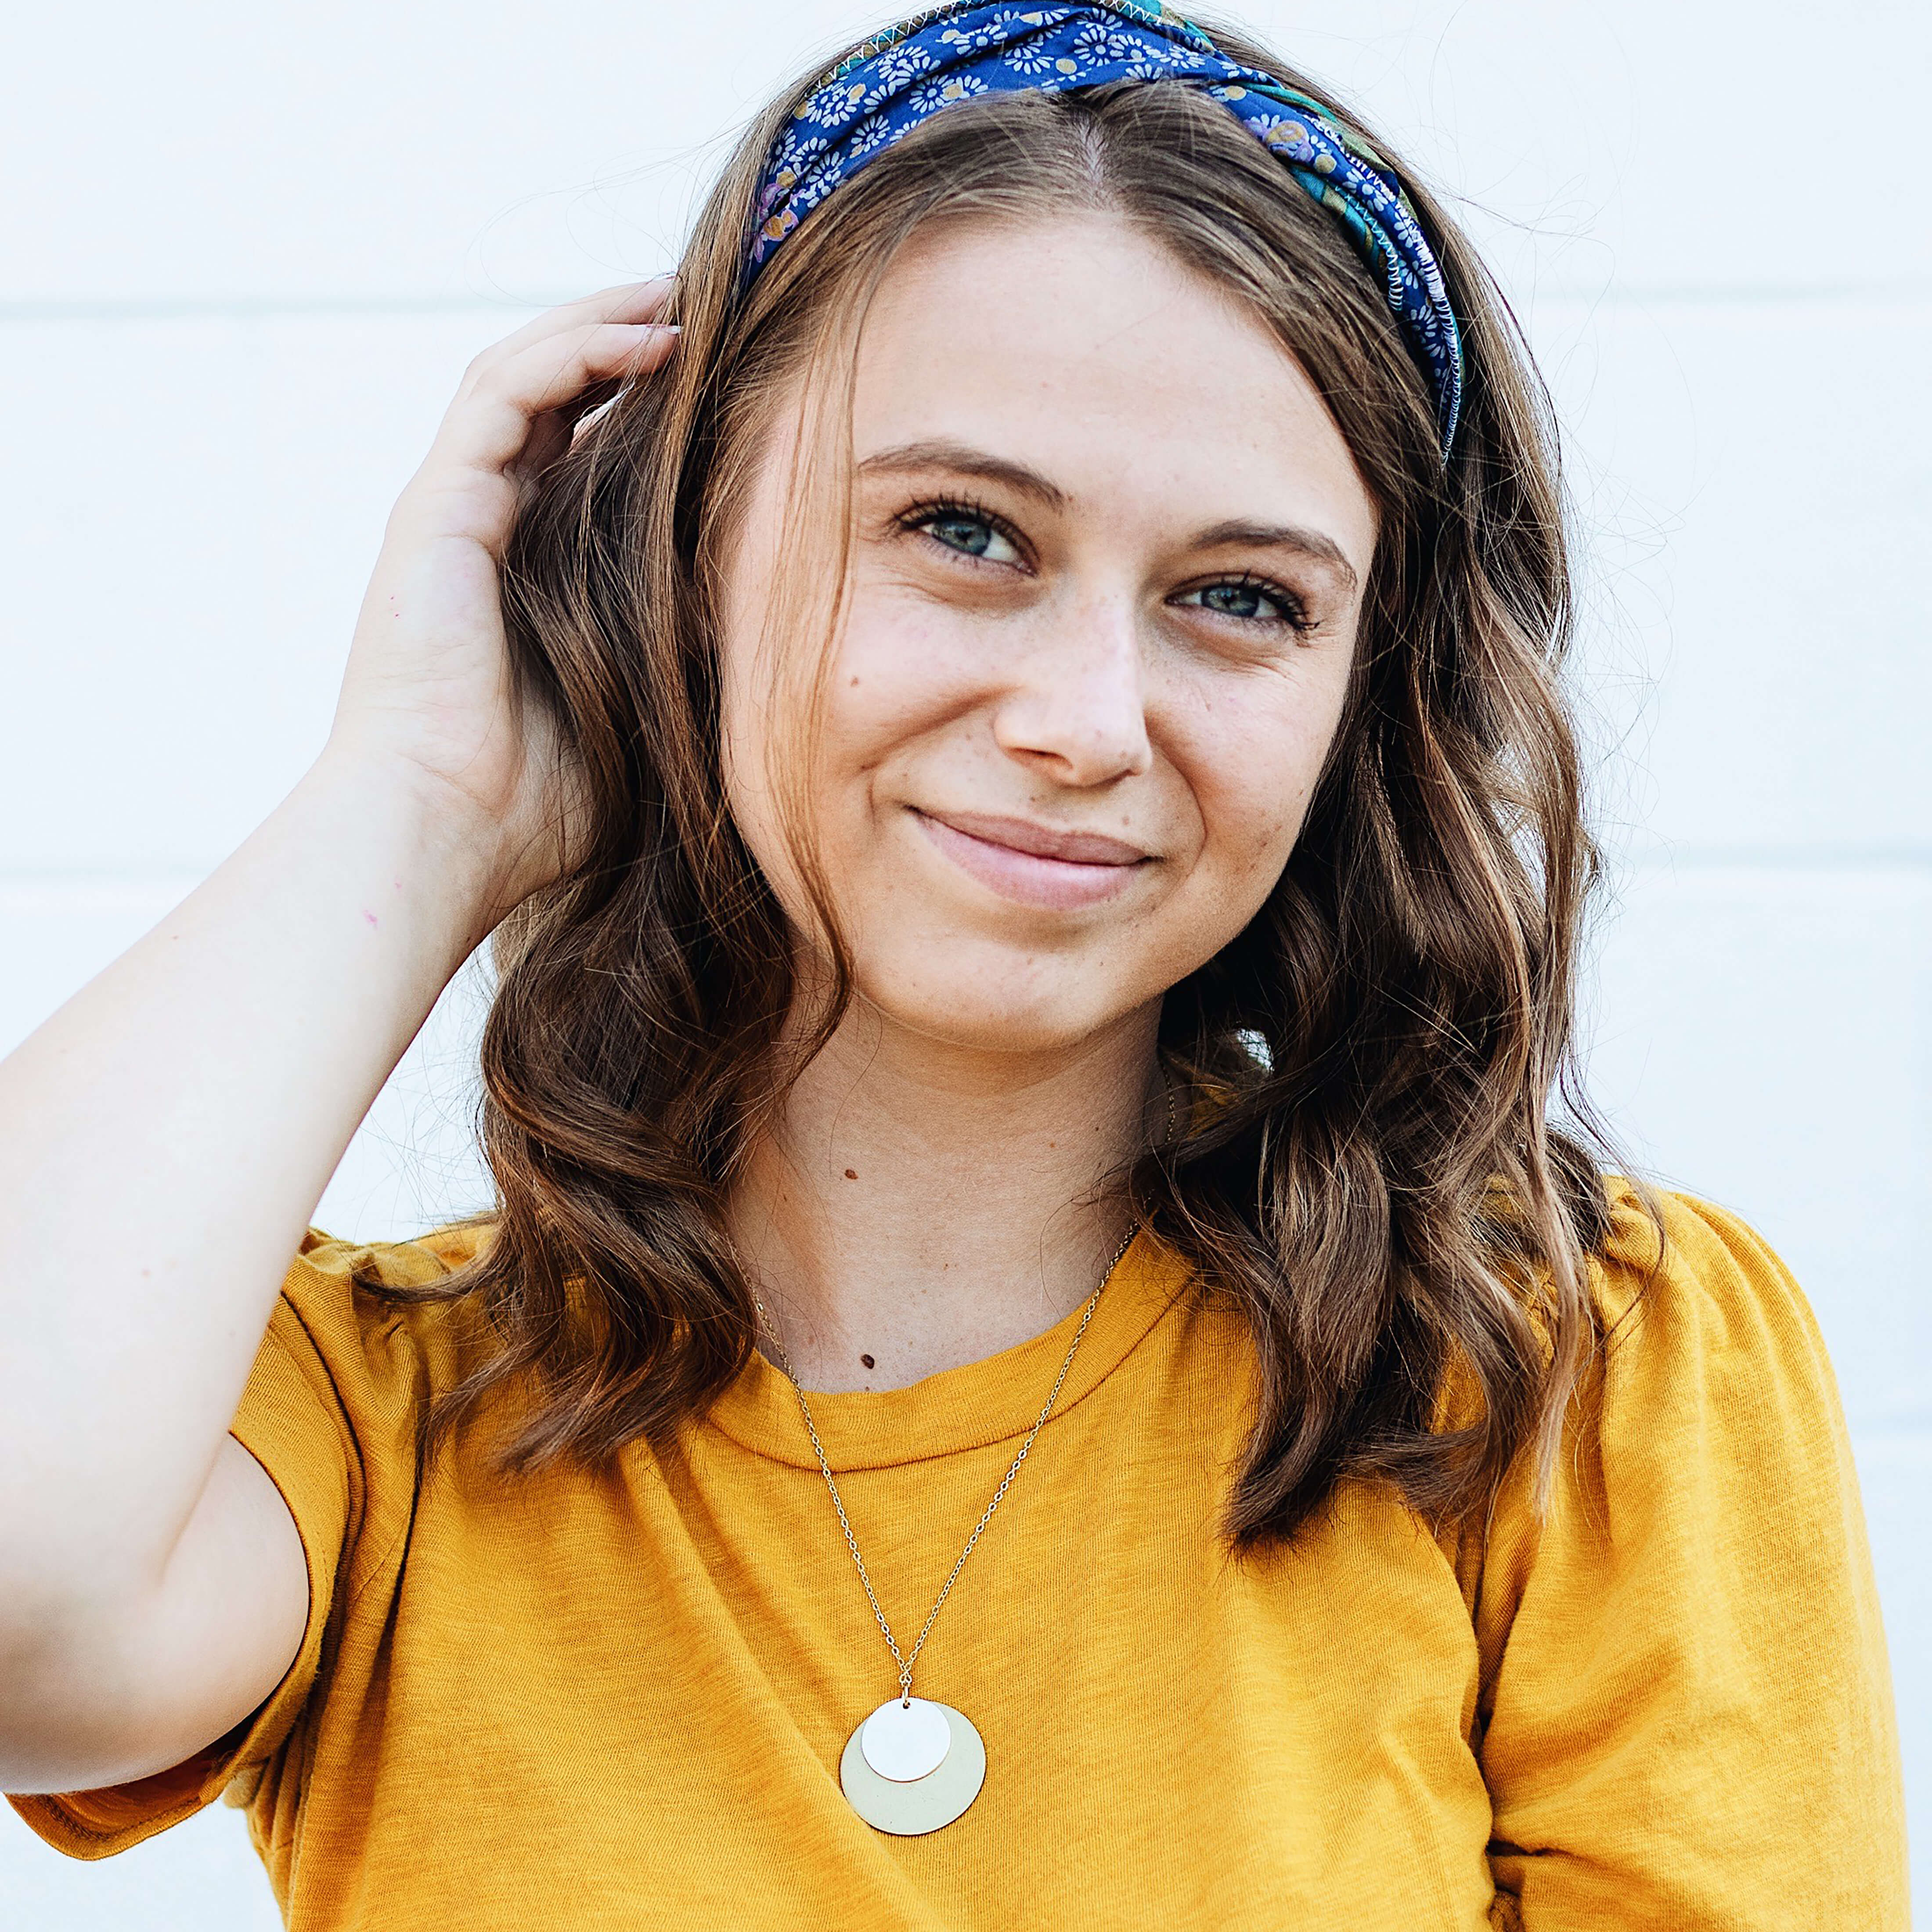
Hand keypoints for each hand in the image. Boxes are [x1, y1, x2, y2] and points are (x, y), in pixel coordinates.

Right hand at [325, 280, 679, 915]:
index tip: (716, 386)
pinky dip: (573, 353)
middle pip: (548, 397)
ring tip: (675, 298)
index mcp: (523, 571)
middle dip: (616, 341)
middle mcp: (481, 528)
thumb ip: (679, 651)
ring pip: (521, 373)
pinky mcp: (435, 508)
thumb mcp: (638, 707)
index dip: (639, 411)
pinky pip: (504, 393)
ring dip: (598, 324)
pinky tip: (647, 339)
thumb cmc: (536, 805)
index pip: (577, 458)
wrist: (448, 833)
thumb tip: (767, 619)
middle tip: (698, 311)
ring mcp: (451, 512)